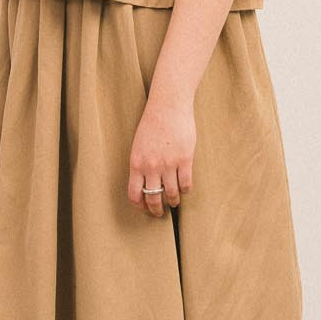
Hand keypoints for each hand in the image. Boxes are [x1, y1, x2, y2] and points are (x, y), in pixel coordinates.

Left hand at [127, 94, 194, 218]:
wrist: (168, 106)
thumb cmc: (152, 124)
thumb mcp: (138, 146)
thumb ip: (141, 165)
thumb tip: (145, 184)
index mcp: (136, 164)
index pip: (135, 195)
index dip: (140, 206)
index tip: (145, 208)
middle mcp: (151, 167)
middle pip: (153, 198)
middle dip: (156, 210)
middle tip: (160, 213)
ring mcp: (169, 164)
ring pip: (171, 194)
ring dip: (173, 201)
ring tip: (175, 201)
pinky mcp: (185, 159)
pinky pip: (186, 184)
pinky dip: (186, 190)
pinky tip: (185, 189)